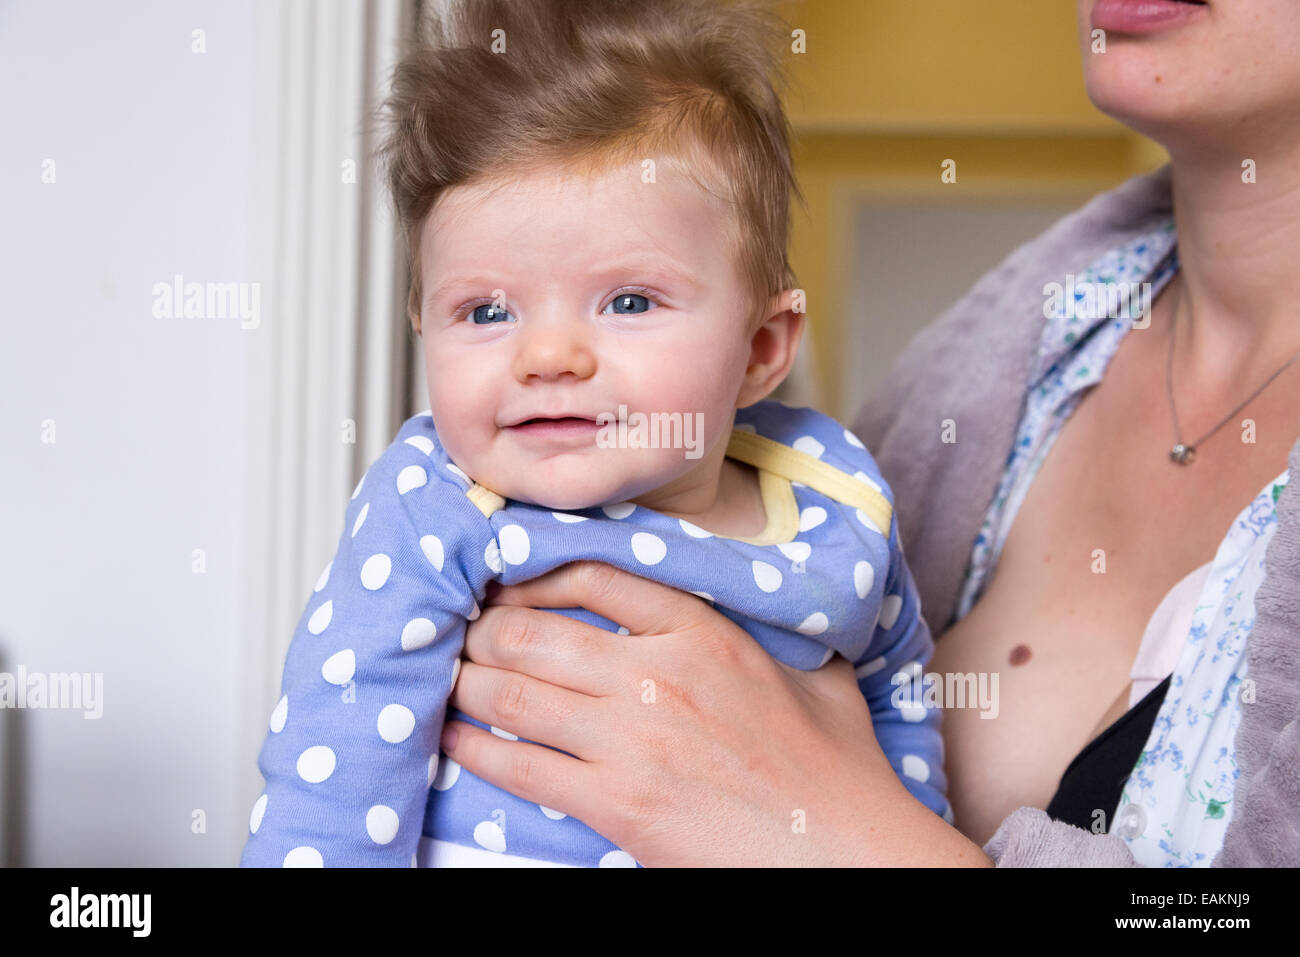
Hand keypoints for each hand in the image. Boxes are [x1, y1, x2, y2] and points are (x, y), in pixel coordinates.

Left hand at [443, 561, 986, 865]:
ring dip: (467, 680)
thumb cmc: (835, 769)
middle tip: (460, 630)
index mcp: (703, 633)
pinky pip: (519, 765)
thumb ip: (773, 633)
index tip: (509, 582)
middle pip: (535, 632)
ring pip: (514, 693)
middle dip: (484, 629)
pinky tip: (451, 736)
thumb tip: (762, 609)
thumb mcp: (816, 674)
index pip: (595, 576)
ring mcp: (632, 740)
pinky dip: (473, 747)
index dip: (536, 574)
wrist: (847, 853)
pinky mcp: (616, 803)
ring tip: (447, 674)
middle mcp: (659, 675)